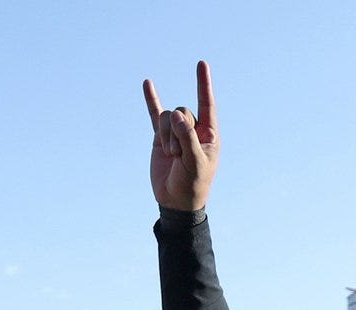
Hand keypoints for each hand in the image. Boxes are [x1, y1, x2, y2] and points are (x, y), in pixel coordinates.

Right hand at [142, 61, 216, 211]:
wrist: (176, 200)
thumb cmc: (192, 183)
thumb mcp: (194, 162)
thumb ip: (187, 137)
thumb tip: (176, 114)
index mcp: (208, 133)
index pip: (206, 103)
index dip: (203, 84)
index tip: (201, 64)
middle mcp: (193, 129)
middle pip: (182, 112)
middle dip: (177, 132)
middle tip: (177, 154)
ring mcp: (176, 132)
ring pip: (167, 117)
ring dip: (166, 135)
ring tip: (171, 155)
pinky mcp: (161, 137)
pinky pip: (155, 115)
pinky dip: (151, 100)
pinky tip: (147, 84)